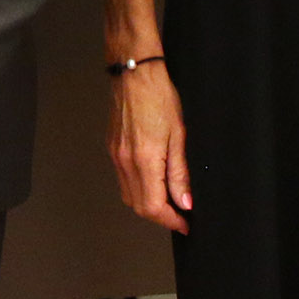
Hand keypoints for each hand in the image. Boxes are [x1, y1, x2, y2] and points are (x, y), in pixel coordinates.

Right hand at [109, 62, 190, 234]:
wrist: (135, 74)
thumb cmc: (159, 96)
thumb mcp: (179, 135)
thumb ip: (180, 173)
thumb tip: (185, 201)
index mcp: (144, 159)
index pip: (154, 207)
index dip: (171, 221)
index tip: (185, 223)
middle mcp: (125, 161)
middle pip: (139, 207)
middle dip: (161, 216)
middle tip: (180, 215)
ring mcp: (116, 156)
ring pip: (130, 196)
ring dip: (149, 205)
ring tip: (169, 200)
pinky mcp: (113, 149)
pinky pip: (123, 180)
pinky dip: (139, 189)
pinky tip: (154, 181)